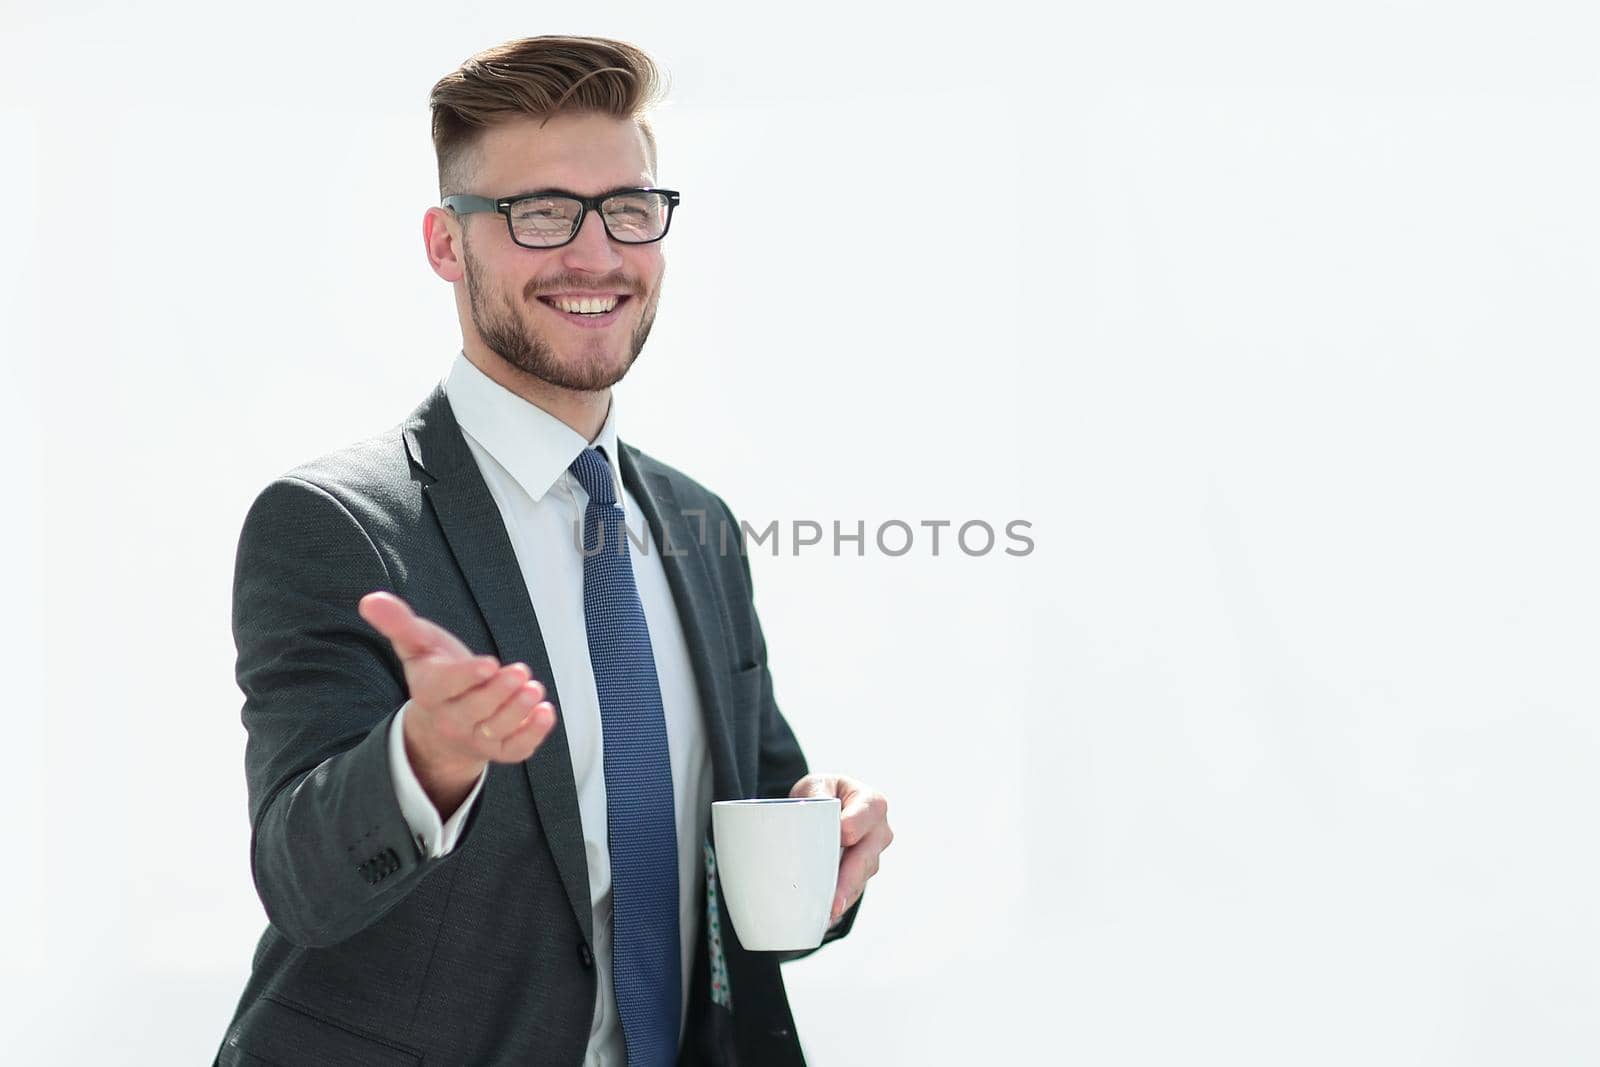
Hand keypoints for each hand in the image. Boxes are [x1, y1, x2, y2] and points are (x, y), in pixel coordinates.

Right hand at [359, 591, 557, 808]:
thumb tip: (371, 600)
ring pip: (497, 730)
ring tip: (535, 689)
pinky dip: (534, 734)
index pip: (445, 687)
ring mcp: (476, 738)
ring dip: (519, 712)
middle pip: (475, 711)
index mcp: (430, 692)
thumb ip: (398, 623)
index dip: (466, 676)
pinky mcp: (499, 750)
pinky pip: (516, 749)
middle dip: (499, 693)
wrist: (442, 721)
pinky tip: (546, 712)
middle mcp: (451, 720)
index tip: (489, 662)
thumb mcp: (417, 646)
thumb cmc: (435, 673)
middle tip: (521, 672)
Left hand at [789, 773, 891, 924]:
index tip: (842, 836)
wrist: (825, 809)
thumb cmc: (822, 794)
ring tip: (826, 913)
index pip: (866, 815)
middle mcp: (878, 831)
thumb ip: (816, 794)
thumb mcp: (816, 786)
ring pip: (860, 878)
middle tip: (834, 900)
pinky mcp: (861, 875)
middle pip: (866, 857)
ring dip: (844, 896)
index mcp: (870, 803)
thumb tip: (814, 810)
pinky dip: (840, 903)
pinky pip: (854, 892)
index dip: (854, 827)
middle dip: (849, 879)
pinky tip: (825, 918)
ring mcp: (872, 856)